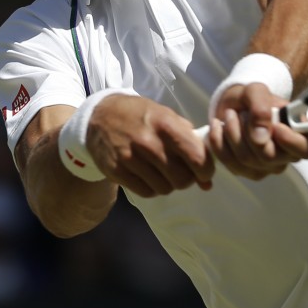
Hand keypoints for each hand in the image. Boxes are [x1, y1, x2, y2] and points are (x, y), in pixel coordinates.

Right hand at [85, 94, 215, 196]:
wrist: (99, 115)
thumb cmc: (139, 115)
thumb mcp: (166, 115)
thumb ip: (190, 142)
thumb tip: (207, 181)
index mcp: (165, 124)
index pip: (197, 158)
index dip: (206, 170)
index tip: (203, 172)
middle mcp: (148, 141)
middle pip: (182, 178)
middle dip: (186, 179)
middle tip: (180, 171)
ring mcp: (130, 157)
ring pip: (165, 188)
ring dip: (168, 184)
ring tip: (161, 171)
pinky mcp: (117, 170)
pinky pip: (146, 192)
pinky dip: (151, 188)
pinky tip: (147, 175)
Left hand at [206, 82, 307, 179]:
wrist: (235, 105)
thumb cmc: (253, 98)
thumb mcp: (257, 91)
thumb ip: (261, 108)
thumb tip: (261, 137)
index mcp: (300, 135)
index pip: (305, 149)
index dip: (291, 141)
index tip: (276, 126)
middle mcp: (286, 156)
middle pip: (267, 156)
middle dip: (247, 131)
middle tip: (240, 113)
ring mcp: (266, 167)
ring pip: (245, 159)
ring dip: (231, 133)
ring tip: (230, 115)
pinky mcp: (245, 171)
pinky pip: (228, 162)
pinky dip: (218, 141)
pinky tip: (218, 127)